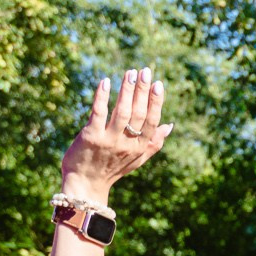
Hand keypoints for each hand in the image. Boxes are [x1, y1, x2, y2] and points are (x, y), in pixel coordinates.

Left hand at [59, 68, 171, 204]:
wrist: (85, 185)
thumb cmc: (111, 169)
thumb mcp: (136, 159)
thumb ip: (153, 143)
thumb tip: (170, 126)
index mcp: (139, 147)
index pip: (151, 122)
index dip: (155, 102)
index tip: (157, 84)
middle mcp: (126, 144)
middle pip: (138, 113)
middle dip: (142, 90)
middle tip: (144, 70)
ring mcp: (108, 140)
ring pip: (121, 112)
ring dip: (126, 91)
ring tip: (129, 73)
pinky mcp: (90, 137)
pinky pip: (98, 113)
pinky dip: (102, 97)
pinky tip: (106, 82)